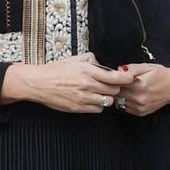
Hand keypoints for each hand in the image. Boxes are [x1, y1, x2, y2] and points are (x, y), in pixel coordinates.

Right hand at [2, 54, 126, 113]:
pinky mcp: (79, 108)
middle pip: (114, 90)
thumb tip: (103, 65)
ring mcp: (84, 98)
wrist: (39, 83)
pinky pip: (97, 109)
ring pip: (107, 101)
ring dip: (107, 97)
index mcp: (88, 71)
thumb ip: (92, 60)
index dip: (126, 78)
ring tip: (99, 92)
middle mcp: (88, 85)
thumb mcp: (75, 59)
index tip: (130, 78)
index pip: (116, 77)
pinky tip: (92, 99)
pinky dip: (98, 105)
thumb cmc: (56, 70)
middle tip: (111, 85)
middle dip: (115, 88)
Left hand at [118, 63, 169, 116]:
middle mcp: (140, 98)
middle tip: (119, 81)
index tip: (115, 76)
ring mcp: (140, 107)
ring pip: (119, 101)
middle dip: (116, 87)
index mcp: (140, 86)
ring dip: (120, 95)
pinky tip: (131, 95)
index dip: (114, 79)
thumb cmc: (161, 75)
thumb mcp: (147, 66)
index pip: (117, 83)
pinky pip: (125, 108)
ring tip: (126, 88)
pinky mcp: (141, 113)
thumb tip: (118, 70)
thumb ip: (131, 68)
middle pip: (117, 93)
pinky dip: (125, 102)